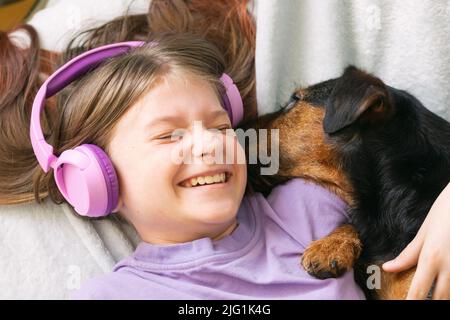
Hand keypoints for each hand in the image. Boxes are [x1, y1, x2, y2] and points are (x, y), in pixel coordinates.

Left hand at [382, 182, 449, 299]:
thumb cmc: (445, 212)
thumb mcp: (424, 232)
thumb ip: (407, 255)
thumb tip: (387, 268)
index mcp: (431, 258)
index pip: (418, 291)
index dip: (410, 302)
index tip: (403, 306)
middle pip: (441, 299)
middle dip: (431, 303)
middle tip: (419, 299)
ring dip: (443, 296)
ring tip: (433, 294)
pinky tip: (447, 286)